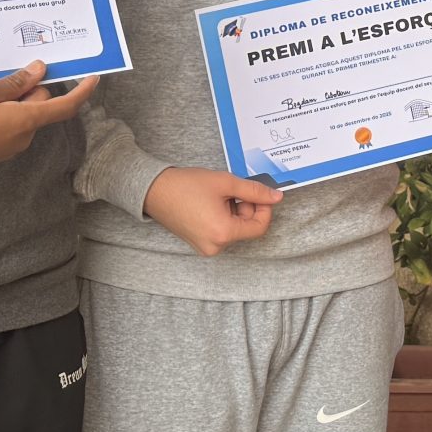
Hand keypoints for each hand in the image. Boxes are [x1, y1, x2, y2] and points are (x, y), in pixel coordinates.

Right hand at [0, 61, 97, 186]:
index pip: (64, 108)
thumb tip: (39, 72)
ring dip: (9, 100)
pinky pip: (7, 126)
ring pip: (22, 115)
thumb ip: (13, 84)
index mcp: (24, 122)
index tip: (94, 78)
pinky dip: (0, 113)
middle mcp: (22, 138)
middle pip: (39, 105)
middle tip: (2, 74)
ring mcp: (8, 148)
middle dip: (27, 88)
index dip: (82, 92)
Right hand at [143, 167, 283, 256]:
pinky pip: (222, 232)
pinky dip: (224, 217)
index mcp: (223, 233)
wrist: (154, 190)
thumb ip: (254, 191)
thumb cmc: (186, 185)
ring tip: (219, 195)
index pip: (259, 227)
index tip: (260, 193)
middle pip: (247, 228)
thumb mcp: (225, 183)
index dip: (264, 208)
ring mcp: (206, 247)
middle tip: (234, 189)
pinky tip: (212, 203)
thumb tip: (277, 197)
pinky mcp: (200, 244)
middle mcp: (216, 246)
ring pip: (235, 229)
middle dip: (247, 207)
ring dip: (235, 211)